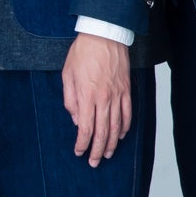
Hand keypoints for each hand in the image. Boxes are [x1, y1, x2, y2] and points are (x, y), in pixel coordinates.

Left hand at [61, 33, 132, 164]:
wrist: (104, 34)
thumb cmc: (83, 52)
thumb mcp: (67, 75)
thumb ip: (70, 99)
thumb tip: (74, 119)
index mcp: (86, 95)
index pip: (85, 127)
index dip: (82, 143)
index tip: (78, 152)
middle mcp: (103, 98)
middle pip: (102, 131)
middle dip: (96, 150)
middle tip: (93, 162)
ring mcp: (117, 95)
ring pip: (116, 126)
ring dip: (111, 143)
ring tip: (107, 154)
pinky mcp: (126, 89)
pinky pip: (127, 113)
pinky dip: (125, 127)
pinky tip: (121, 135)